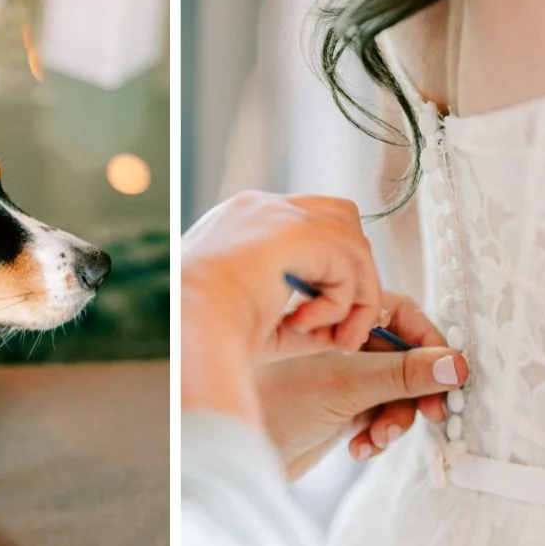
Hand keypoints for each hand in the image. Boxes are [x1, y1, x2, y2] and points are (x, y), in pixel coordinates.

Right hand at [184, 192, 386, 356]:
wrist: (187, 330)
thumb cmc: (205, 335)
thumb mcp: (263, 326)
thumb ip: (305, 321)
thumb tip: (343, 332)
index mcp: (244, 224)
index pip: (310, 228)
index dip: (331, 271)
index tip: (323, 322)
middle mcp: (262, 209)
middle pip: (342, 219)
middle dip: (355, 273)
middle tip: (348, 328)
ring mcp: (278, 214)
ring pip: (352, 242)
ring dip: (357, 295)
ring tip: (338, 336)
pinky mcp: (295, 231)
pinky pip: (346, 263)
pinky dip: (343, 302)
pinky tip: (309, 324)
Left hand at [256, 301, 466, 479]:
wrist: (235, 452)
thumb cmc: (272, 406)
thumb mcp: (347, 386)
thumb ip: (403, 374)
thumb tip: (454, 365)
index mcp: (337, 319)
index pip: (402, 315)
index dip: (429, 344)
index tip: (449, 373)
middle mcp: (341, 343)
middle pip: (404, 357)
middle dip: (416, 389)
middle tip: (432, 413)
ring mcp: (341, 376)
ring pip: (394, 391)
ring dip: (396, 417)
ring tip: (379, 436)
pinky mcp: (338, 408)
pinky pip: (378, 415)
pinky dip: (377, 431)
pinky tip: (359, 447)